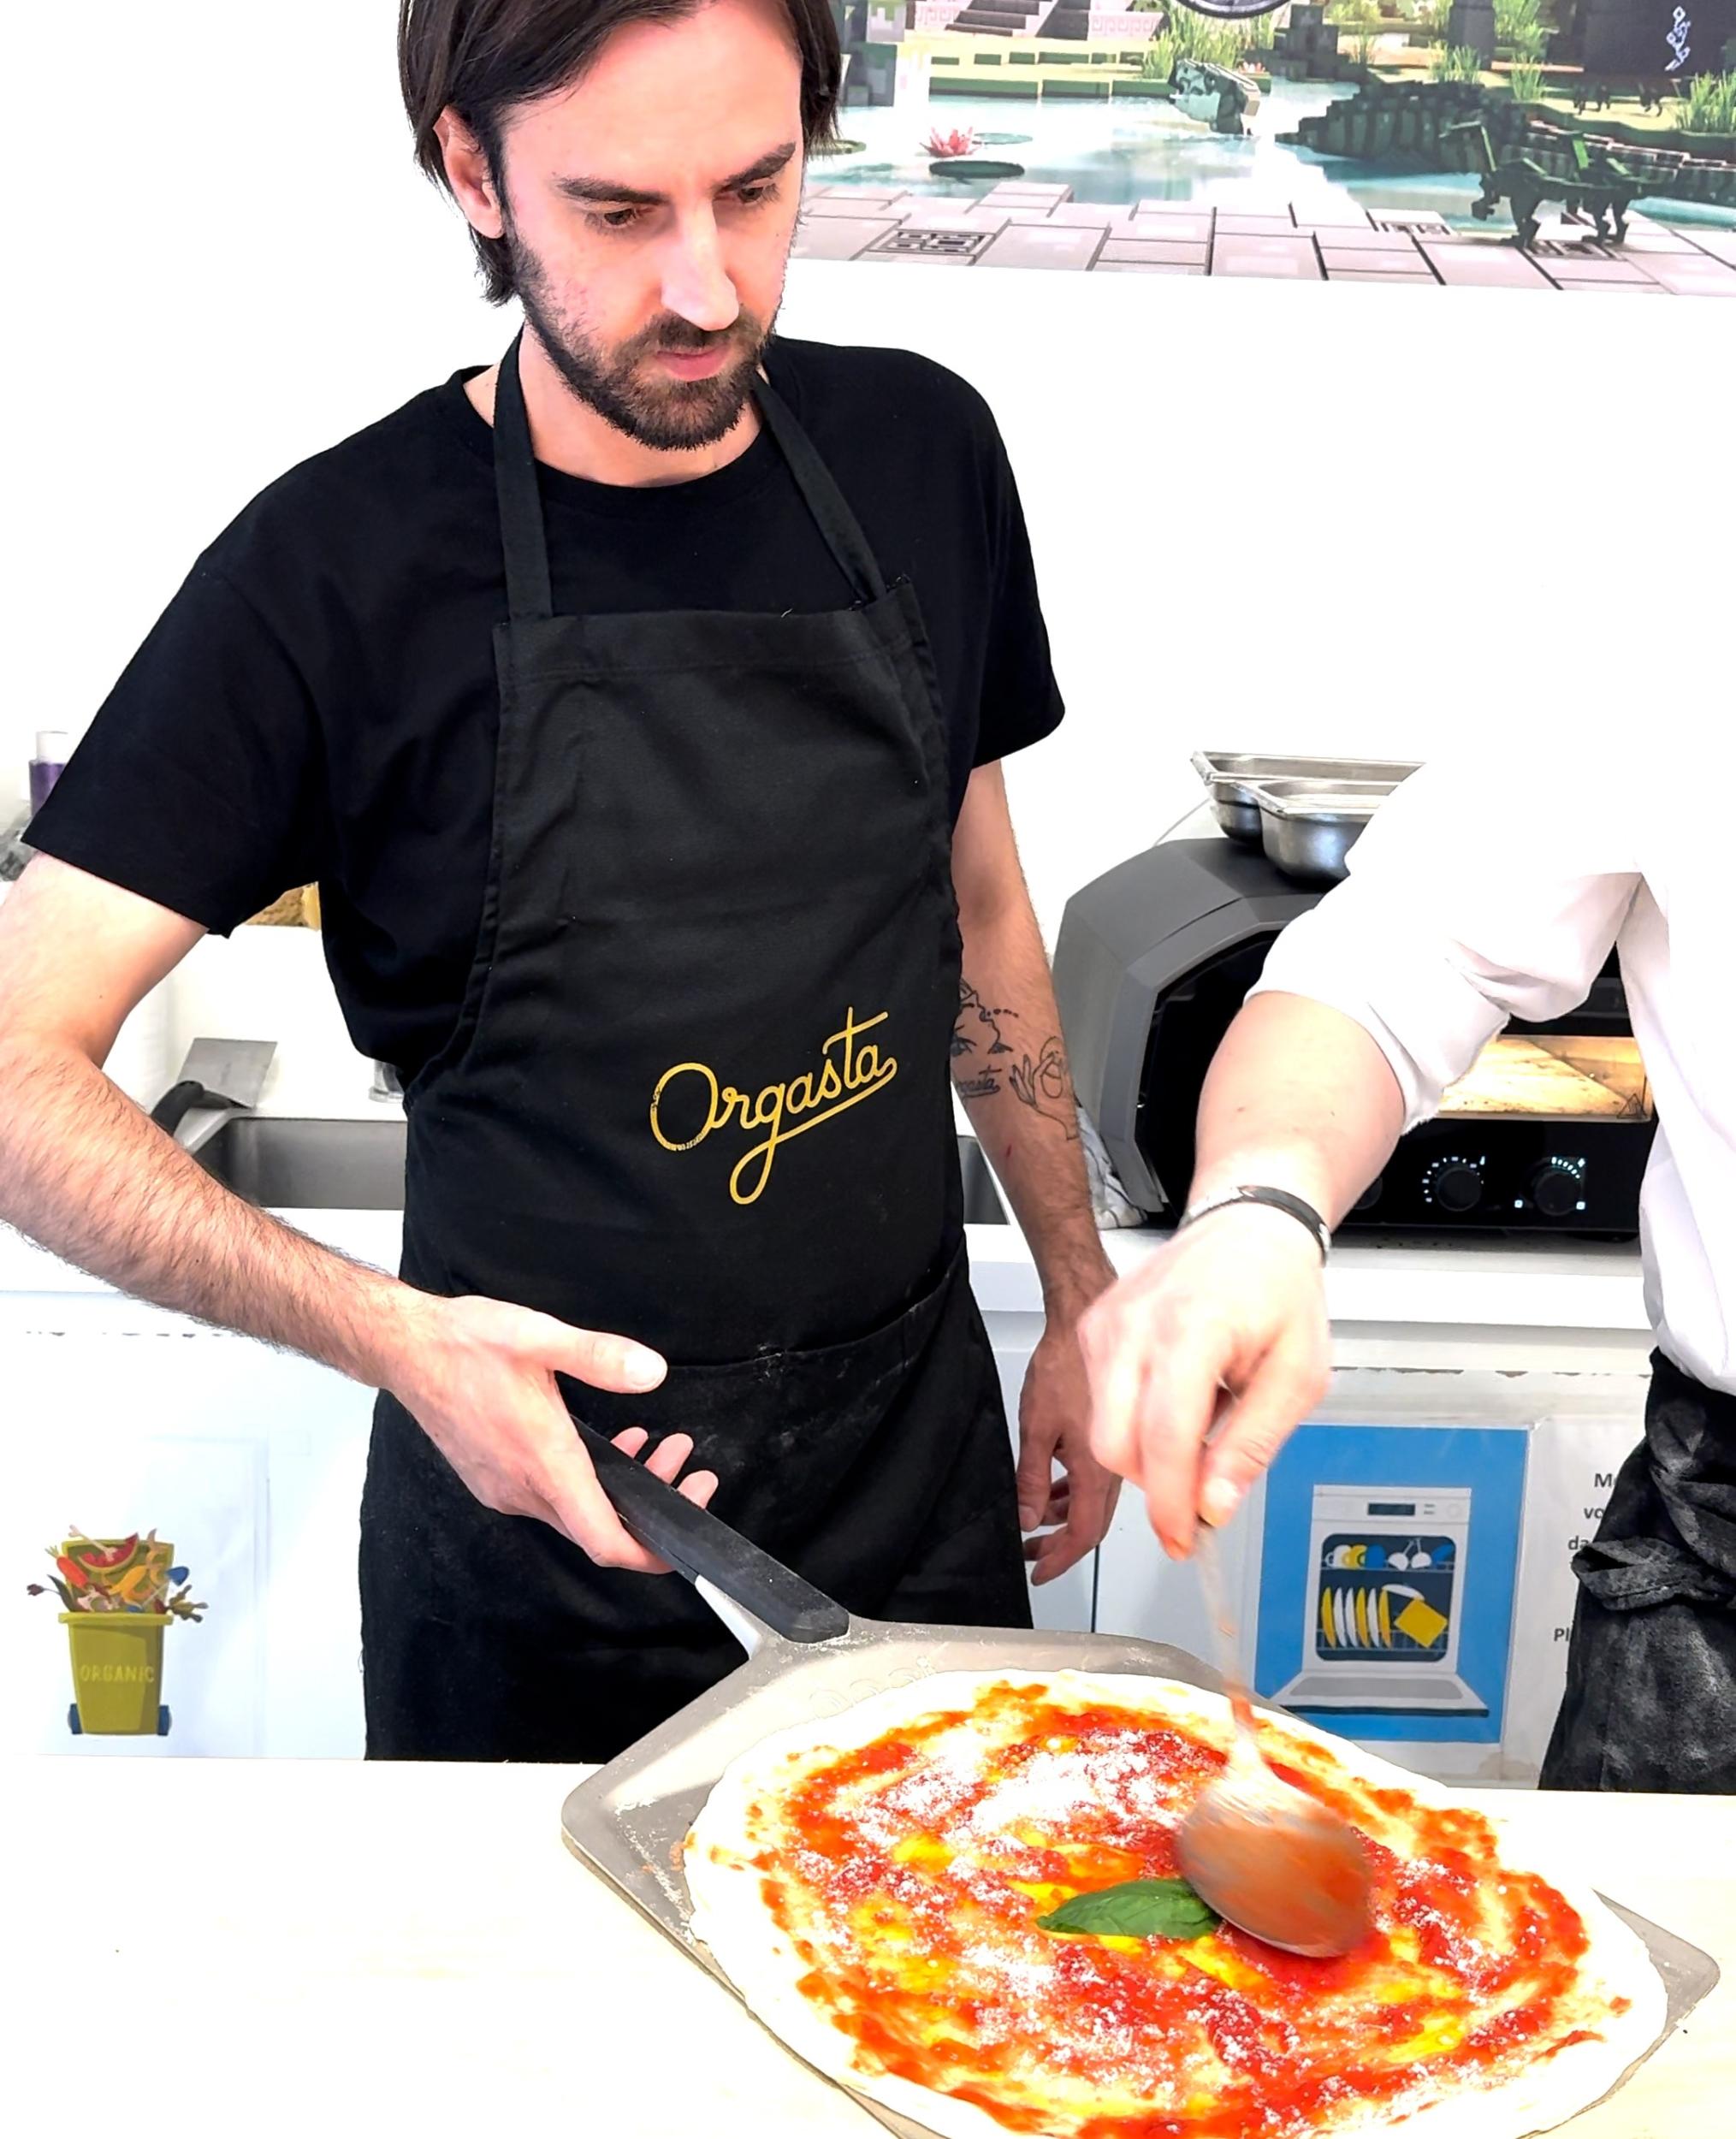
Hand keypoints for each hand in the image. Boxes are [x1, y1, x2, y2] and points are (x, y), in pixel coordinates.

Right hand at [384, 1292, 716, 1570]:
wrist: (404, 1349)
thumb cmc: (465, 1344)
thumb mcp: (539, 1336)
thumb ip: (598, 1356)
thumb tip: (651, 1372)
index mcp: (542, 1465)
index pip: (603, 1541)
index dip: (650, 1551)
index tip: (687, 1527)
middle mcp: (522, 1489)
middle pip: (597, 1527)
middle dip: (649, 1503)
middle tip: (684, 1463)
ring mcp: (504, 1488)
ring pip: (576, 1509)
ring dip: (619, 1486)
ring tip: (657, 1445)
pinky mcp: (493, 1477)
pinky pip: (551, 1494)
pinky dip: (589, 1478)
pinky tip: (609, 1442)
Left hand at [1015, 1313, 1122, 1584]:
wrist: (1086, 1319)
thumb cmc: (1065, 1362)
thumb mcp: (1036, 1427)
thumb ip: (1032, 1478)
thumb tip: (1027, 1518)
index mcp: (1100, 1468)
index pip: (1084, 1534)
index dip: (1060, 1559)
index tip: (1039, 1571)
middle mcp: (1117, 1466)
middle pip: (1091, 1524)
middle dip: (1059, 1545)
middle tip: (1031, 1553)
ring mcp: (1116, 1453)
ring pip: (1092, 1502)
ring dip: (1063, 1517)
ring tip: (1034, 1523)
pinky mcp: (1111, 1436)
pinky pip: (1093, 1479)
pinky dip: (1071, 1492)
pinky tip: (1051, 1489)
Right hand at [1077, 1204, 1329, 1558]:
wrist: (1249, 1226)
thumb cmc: (1278, 1287)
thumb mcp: (1298, 1375)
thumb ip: (1253, 1444)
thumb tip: (1214, 1505)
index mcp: (1193, 1329)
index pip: (1166, 1437)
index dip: (1172, 1503)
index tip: (1184, 1540)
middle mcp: (1137, 1324)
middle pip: (1116, 1443)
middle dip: (1156, 1485)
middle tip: (1199, 1492)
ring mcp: (1108, 1324)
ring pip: (1102, 1428)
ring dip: (1147, 1453)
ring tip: (1200, 1424)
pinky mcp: (1094, 1328)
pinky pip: (1100, 1402)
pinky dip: (1134, 1421)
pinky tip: (1176, 1400)